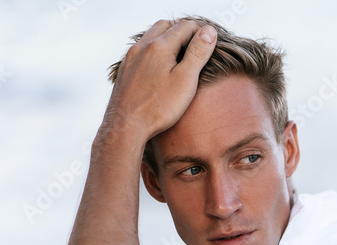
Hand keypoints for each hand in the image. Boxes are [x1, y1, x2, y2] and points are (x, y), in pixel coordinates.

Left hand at [103, 18, 217, 140]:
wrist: (125, 126)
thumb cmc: (158, 107)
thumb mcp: (186, 80)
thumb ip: (198, 53)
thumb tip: (209, 31)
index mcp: (159, 46)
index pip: (185, 27)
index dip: (201, 31)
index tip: (211, 40)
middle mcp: (142, 46)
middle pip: (165, 26)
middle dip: (182, 30)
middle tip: (196, 42)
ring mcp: (131, 57)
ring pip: (151, 36)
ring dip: (167, 38)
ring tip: (180, 53)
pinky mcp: (125, 69)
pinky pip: (141, 50)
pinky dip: (154, 50)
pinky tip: (159, 66)